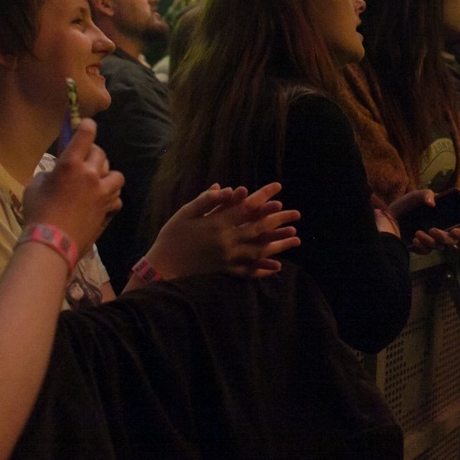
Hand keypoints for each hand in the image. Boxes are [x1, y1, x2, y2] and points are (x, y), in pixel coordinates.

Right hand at [24, 119, 123, 254]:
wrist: (52, 243)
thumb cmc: (38, 213)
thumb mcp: (35, 186)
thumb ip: (49, 174)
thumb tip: (55, 174)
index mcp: (70, 164)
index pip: (86, 134)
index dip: (87, 126)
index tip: (86, 125)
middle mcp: (91, 174)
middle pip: (101, 154)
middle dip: (93, 154)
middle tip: (85, 162)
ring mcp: (102, 193)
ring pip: (116, 175)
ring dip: (107, 176)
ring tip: (98, 183)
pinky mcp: (108, 210)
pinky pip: (117, 199)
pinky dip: (111, 199)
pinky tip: (102, 203)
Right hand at [144, 182, 297, 279]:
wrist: (162, 267)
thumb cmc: (171, 236)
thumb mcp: (185, 213)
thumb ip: (206, 200)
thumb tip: (227, 188)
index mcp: (216, 224)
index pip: (246, 207)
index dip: (264, 196)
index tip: (278, 188)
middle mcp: (227, 242)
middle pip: (259, 229)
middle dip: (279, 220)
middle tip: (296, 213)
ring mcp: (228, 258)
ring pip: (259, 250)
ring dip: (279, 244)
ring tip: (296, 238)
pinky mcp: (226, 270)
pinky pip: (249, 271)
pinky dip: (264, 269)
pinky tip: (278, 267)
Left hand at [389, 188, 459, 253]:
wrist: (388, 216)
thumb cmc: (405, 205)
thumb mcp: (416, 196)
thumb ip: (426, 194)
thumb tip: (433, 204)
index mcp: (442, 219)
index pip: (457, 229)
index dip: (459, 232)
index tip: (454, 230)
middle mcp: (439, 231)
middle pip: (450, 241)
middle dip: (443, 237)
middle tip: (433, 230)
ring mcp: (430, 240)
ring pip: (438, 246)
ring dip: (430, 241)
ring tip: (417, 233)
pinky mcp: (420, 247)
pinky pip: (426, 251)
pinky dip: (422, 247)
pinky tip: (414, 240)